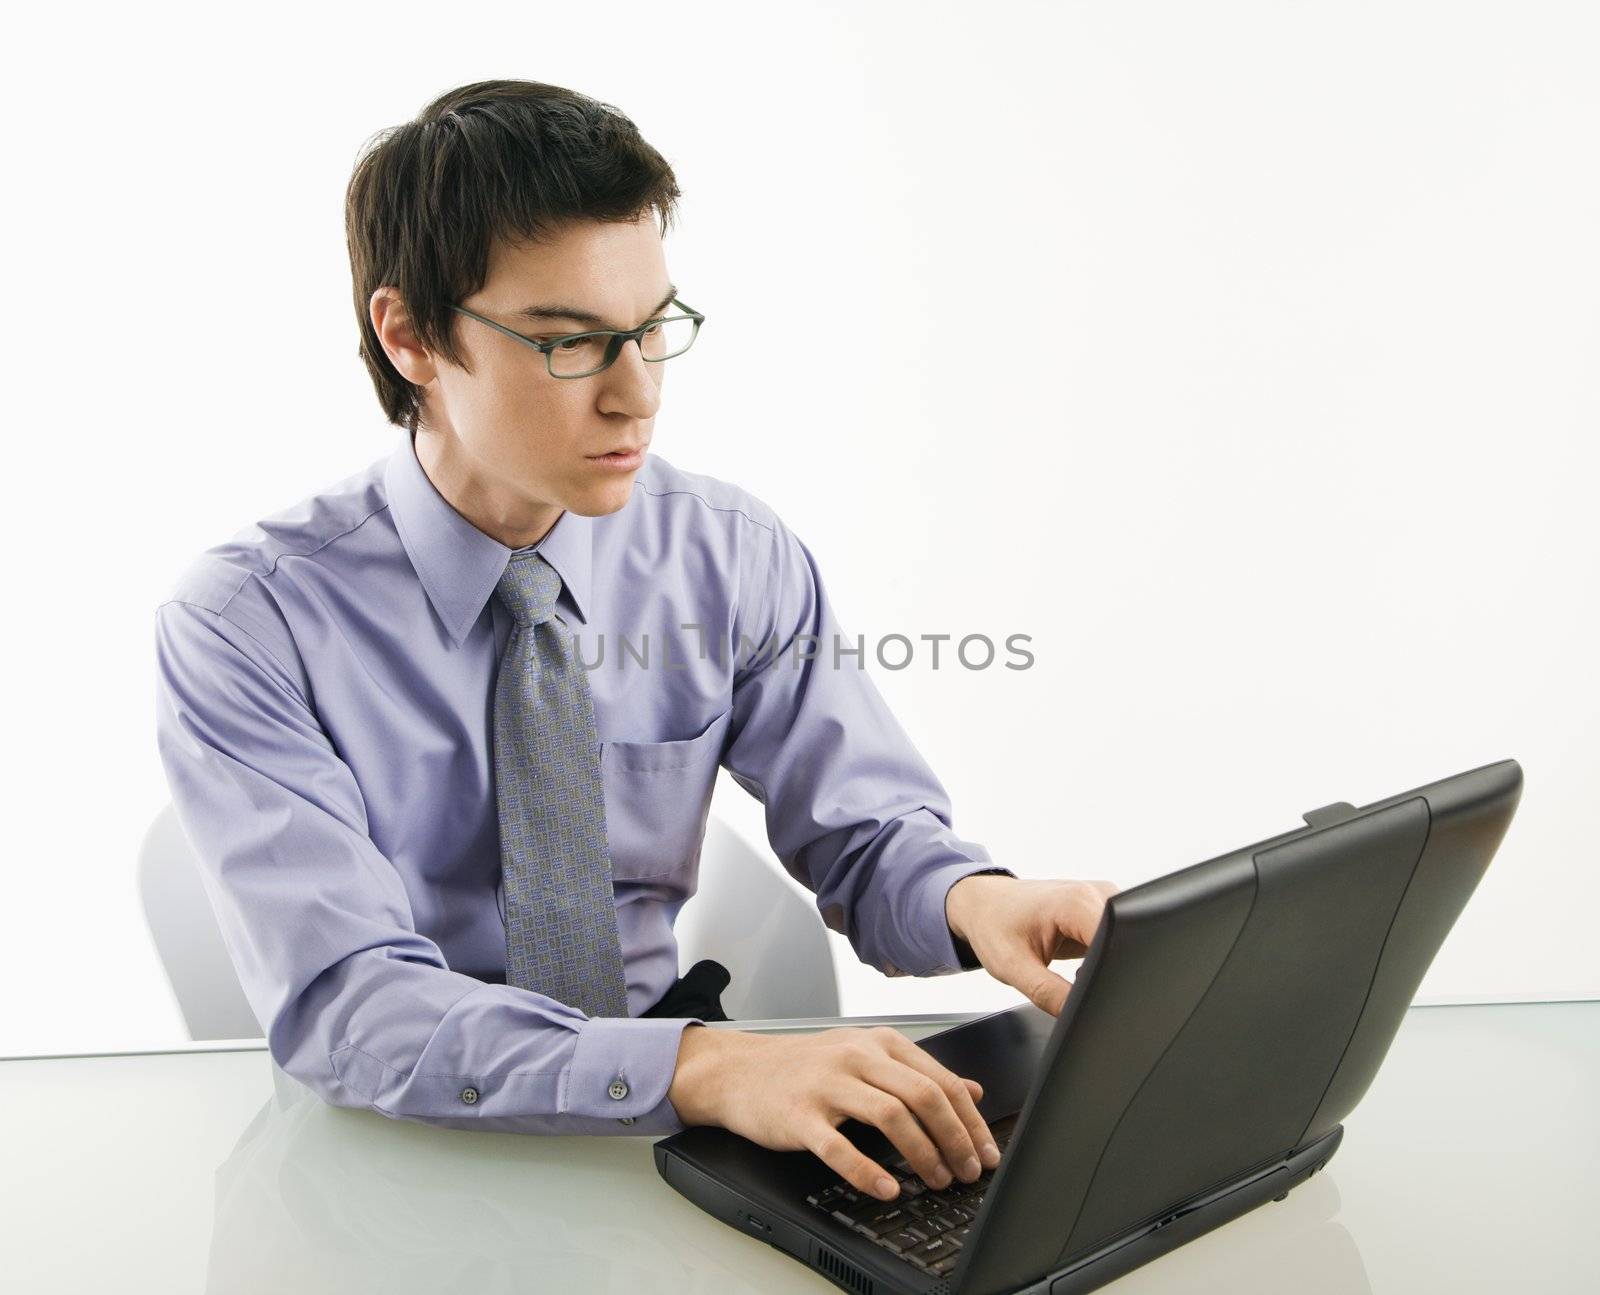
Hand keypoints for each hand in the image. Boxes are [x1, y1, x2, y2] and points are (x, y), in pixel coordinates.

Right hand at [667, 1024, 1001, 1200]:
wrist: (739, 1070)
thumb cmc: (805, 1066)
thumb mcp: (865, 1057)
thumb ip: (917, 1073)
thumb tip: (971, 1091)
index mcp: (879, 1044)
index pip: (941, 1080)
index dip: (970, 1120)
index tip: (986, 1152)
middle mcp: (857, 1058)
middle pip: (923, 1096)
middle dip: (955, 1139)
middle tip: (968, 1171)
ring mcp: (828, 1085)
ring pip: (891, 1117)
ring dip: (923, 1154)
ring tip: (936, 1180)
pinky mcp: (800, 1115)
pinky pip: (839, 1147)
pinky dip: (867, 1171)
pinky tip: (886, 1188)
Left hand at [946, 874, 1118, 1015]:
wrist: (984, 904)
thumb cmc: (993, 926)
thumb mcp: (1014, 968)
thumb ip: (1051, 995)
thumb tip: (1082, 1016)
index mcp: (1076, 902)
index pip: (1118, 942)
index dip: (1113, 974)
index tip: (1094, 993)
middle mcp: (1095, 893)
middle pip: (1125, 942)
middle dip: (1109, 971)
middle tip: (1074, 982)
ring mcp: (1101, 899)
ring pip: (1124, 942)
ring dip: (1106, 964)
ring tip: (1074, 971)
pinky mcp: (1101, 910)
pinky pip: (1116, 939)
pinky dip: (1102, 957)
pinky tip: (1079, 964)